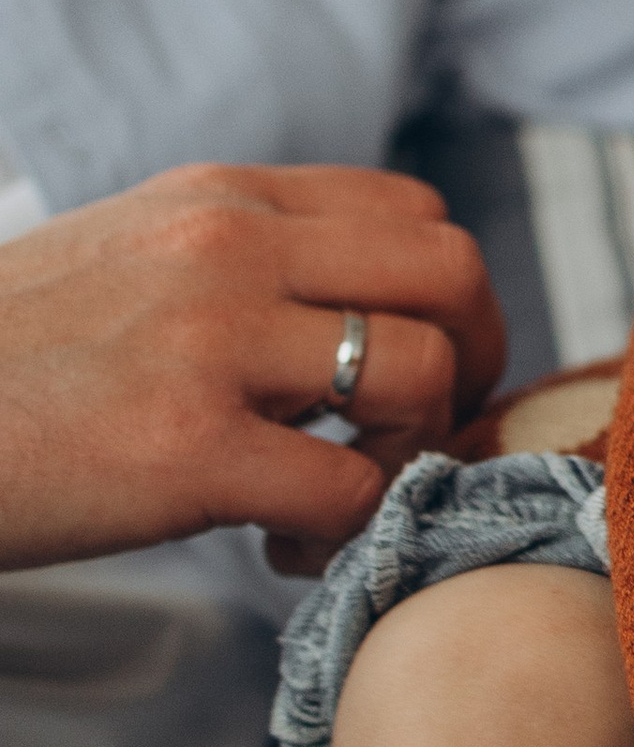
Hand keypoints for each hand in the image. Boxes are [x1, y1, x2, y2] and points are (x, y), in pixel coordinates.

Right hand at [0, 163, 506, 573]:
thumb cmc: (6, 363)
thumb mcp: (126, 260)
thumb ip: (241, 266)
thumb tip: (358, 322)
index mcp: (219, 199)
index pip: (414, 212)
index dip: (449, 298)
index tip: (424, 362)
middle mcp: (229, 249)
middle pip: (451, 274)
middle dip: (474, 361)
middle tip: (424, 433)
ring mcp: (212, 344)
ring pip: (422, 376)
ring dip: (409, 452)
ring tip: (337, 492)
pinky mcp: (189, 451)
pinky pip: (353, 489)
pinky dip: (346, 533)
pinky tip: (281, 547)